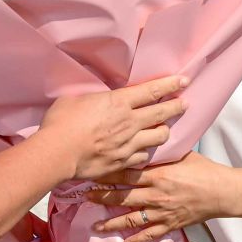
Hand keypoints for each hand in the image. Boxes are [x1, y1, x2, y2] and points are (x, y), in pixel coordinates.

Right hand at [38, 75, 186, 178]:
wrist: (57, 153)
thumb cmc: (61, 123)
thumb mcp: (75, 99)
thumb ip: (92, 99)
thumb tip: (94, 99)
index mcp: (119, 102)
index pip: (152, 91)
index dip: (170, 85)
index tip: (183, 81)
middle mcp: (129, 122)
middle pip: (162, 113)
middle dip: (176, 107)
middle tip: (184, 104)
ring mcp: (129, 143)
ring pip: (158, 137)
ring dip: (164, 131)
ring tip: (164, 129)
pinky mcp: (123, 161)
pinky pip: (144, 155)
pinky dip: (145, 151)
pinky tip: (144, 150)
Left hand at [89, 153, 229, 241]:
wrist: (223, 192)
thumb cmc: (204, 170)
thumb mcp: (181, 154)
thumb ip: (161, 152)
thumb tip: (144, 140)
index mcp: (158, 174)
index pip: (126, 173)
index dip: (107, 174)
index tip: (91, 172)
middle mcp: (156, 194)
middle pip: (123, 197)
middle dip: (102, 197)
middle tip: (85, 197)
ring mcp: (163, 212)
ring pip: (132, 219)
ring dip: (112, 223)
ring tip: (96, 225)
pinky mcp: (171, 224)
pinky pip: (151, 234)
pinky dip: (138, 239)